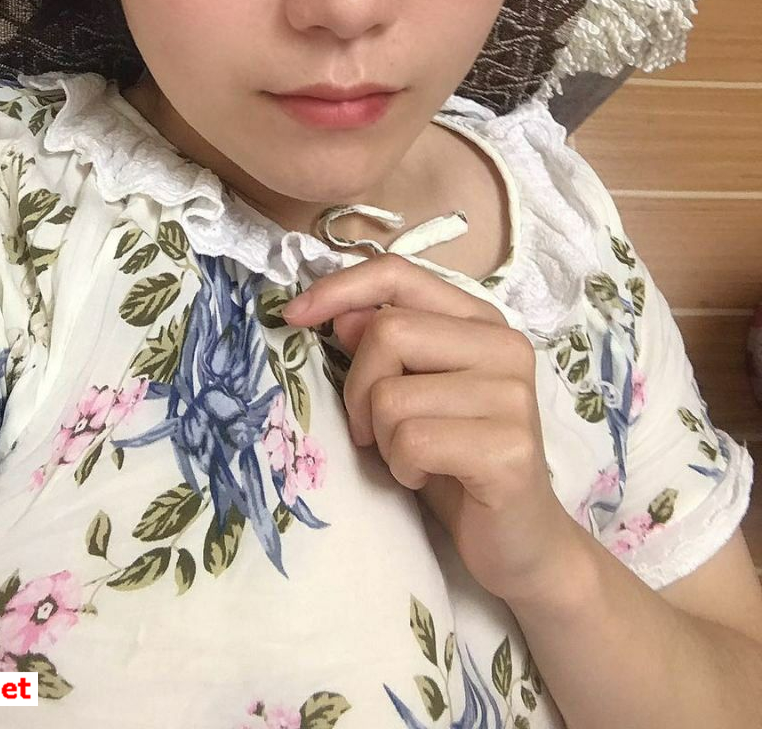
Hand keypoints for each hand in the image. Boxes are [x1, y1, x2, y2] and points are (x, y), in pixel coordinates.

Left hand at [281, 254, 579, 605]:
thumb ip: (382, 347)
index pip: (398, 273)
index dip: (339, 288)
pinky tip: (427, 478)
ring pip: (391, 394)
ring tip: (412, 457)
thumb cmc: (456, 461)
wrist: (521, 541)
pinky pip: (411, 441)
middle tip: (374, 429)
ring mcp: (511, 395)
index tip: (293, 315)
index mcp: (480, 320)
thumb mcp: (409, 394)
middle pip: (386, 331)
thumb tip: (339, 312)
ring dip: (382, 437)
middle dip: (358, 388)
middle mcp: (504, 345)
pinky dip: (402, 466)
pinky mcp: (508, 448)